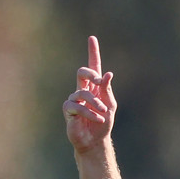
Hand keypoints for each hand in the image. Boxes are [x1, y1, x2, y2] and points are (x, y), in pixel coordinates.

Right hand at [63, 36, 116, 153]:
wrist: (95, 140)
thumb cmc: (103, 122)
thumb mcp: (110, 105)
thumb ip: (107, 89)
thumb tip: (108, 73)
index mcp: (94, 87)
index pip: (93, 66)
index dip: (93, 52)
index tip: (92, 38)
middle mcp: (83, 90)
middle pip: (82, 72)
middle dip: (90, 74)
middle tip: (98, 81)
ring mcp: (74, 99)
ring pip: (82, 93)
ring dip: (95, 103)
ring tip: (103, 112)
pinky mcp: (69, 110)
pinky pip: (77, 106)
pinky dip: (89, 112)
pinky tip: (97, 119)